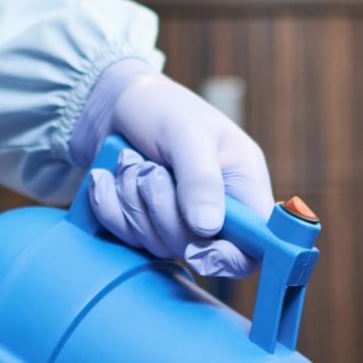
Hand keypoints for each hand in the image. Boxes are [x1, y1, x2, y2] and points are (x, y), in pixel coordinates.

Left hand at [86, 74, 274, 277]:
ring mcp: (180, 221)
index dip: (231, 258)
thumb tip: (207, 229)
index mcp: (243, 185)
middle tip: (150, 169)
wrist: (114, 105)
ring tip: (130, 160)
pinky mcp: (147, 225)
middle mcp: (217, 210)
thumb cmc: (162, 107)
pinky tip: (107, 177)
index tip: (198, 250)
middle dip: (161, 211)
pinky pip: (127, 237)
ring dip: (133, 201)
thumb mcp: (186, 133)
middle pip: (196, 248)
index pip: (255, 245)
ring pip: (158, 244)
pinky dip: (111, 206)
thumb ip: (201, 179)